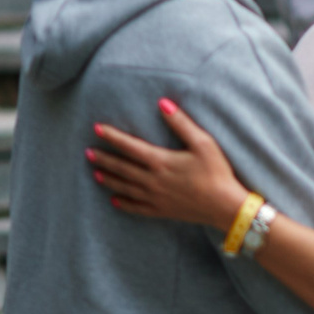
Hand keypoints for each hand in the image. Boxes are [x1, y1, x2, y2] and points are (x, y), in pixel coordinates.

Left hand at [87, 99, 250, 231]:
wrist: (224, 206)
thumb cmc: (216, 172)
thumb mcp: (203, 143)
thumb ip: (181, 123)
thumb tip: (163, 103)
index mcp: (160, 161)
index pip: (129, 146)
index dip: (112, 137)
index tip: (97, 129)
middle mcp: (152, 180)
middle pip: (122, 168)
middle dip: (104, 159)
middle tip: (88, 153)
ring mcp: (155, 197)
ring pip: (125, 187)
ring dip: (109, 179)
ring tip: (95, 173)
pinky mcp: (161, 210)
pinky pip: (136, 207)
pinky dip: (123, 203)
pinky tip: (114, 201)